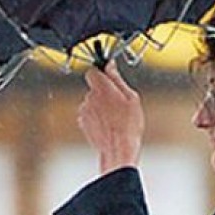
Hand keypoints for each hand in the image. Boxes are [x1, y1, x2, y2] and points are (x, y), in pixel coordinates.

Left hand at [78, 60, 144, 174]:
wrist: (119, 149)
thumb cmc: (128, 126)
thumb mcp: (131, 97)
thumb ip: (117, 78)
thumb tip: (110, 66)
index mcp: (101, 88)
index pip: (93, 71)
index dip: (102, 74)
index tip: (110, 79)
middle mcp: (89, 98)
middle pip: (94, 88)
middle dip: (104, 93)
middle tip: (119, 104)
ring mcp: (84, 111)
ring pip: (92, 102)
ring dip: (101, 107)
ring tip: (116, 118)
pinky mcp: (82, 123)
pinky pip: (90, 115)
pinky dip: (97, 118)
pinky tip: (109, 125)